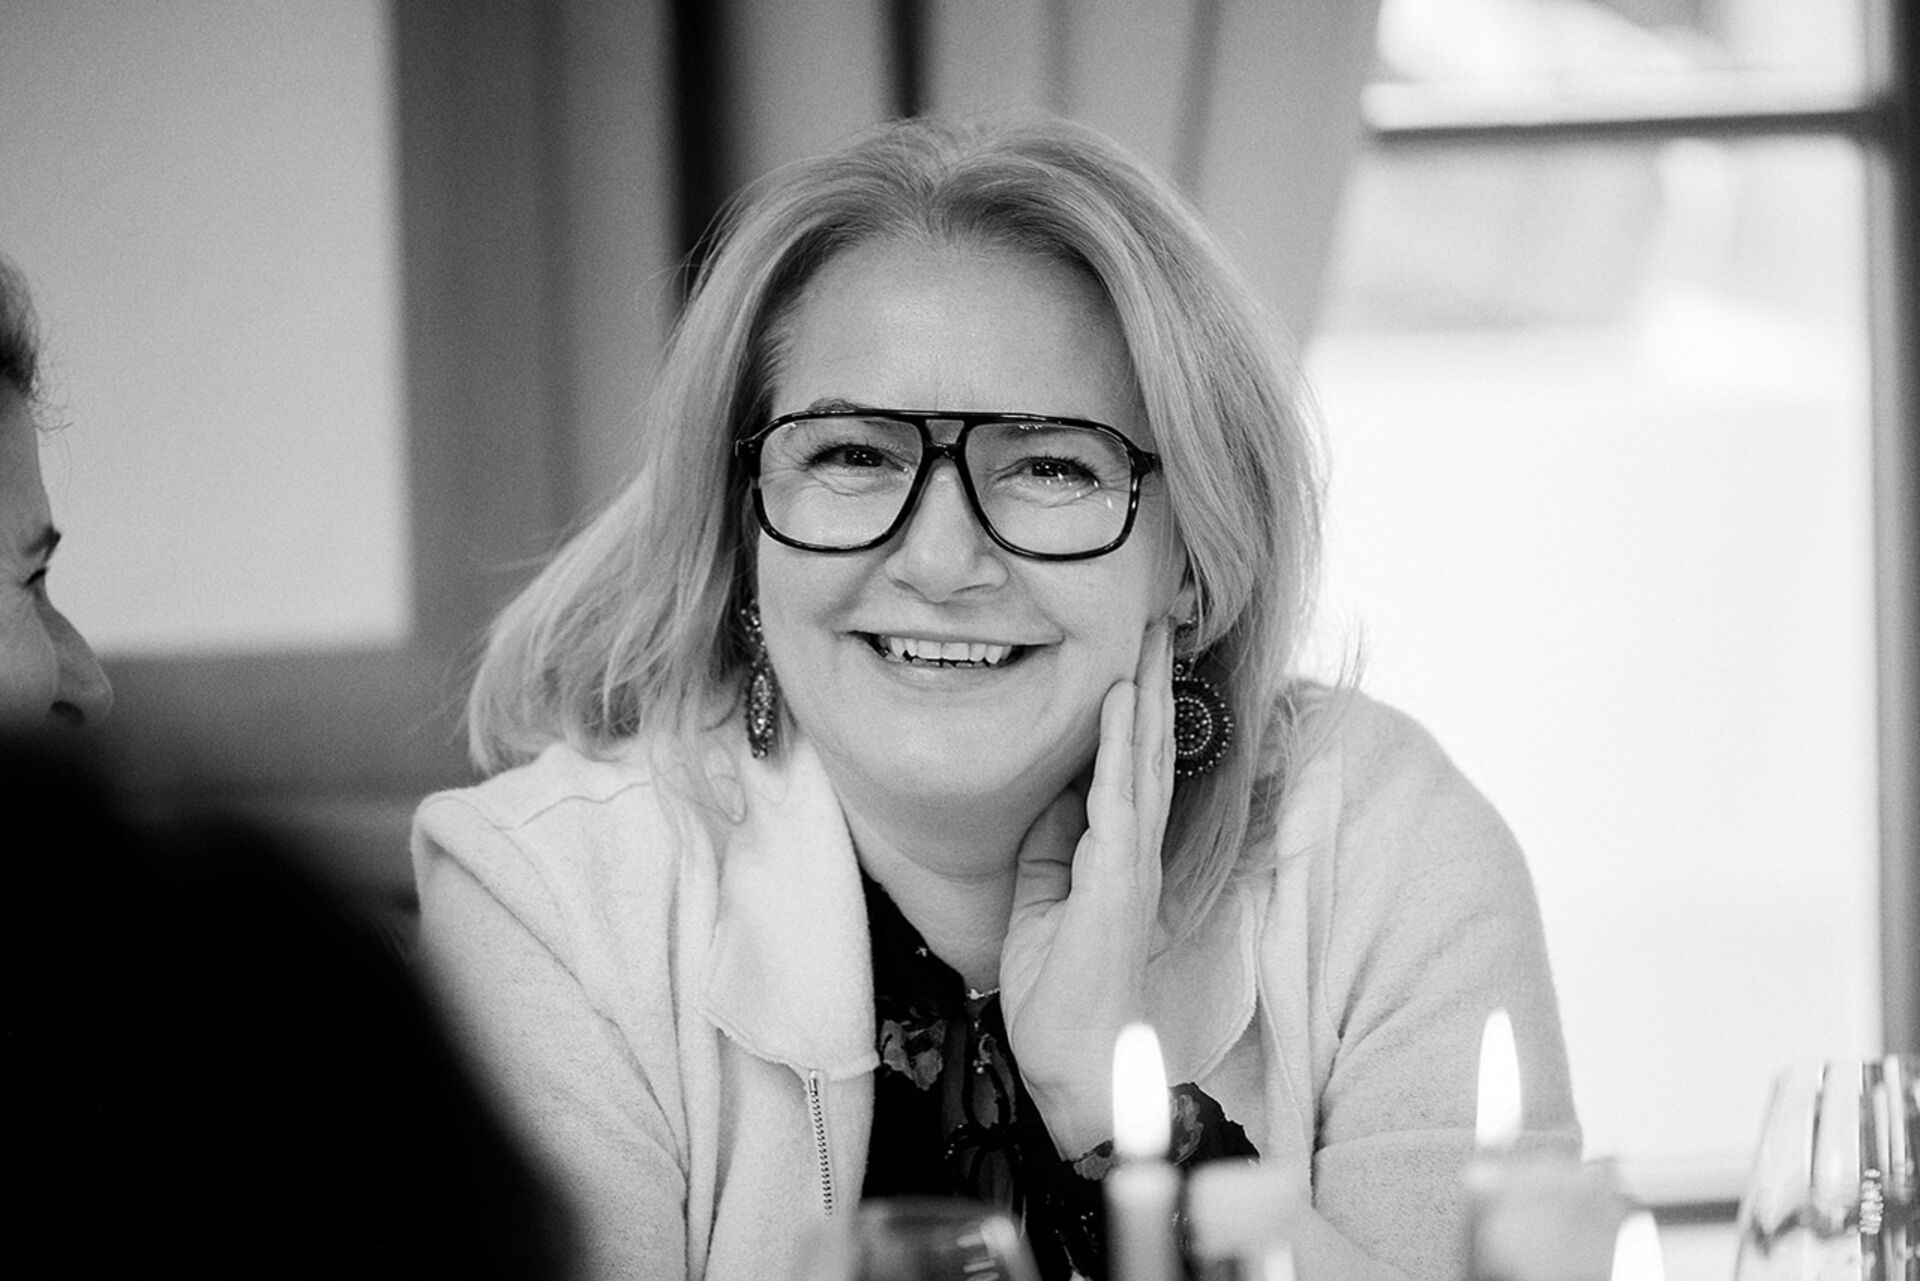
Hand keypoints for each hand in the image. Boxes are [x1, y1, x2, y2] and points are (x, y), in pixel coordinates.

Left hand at [999, 618, 1176, 1156]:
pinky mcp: (1114, 882)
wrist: (1076, 1063)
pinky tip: (1121, 704)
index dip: (1137, 708)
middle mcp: (1136, 851)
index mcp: (1118, 855)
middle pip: (1152, 750)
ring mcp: (1130, 864)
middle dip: (1153, 683)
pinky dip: (1120, 748)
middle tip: (1160, 619)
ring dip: (1147, 696)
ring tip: (1152, 637)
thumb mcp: (1042, 902)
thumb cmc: (1060, 993)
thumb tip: (1054, 796)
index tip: (1136, 651)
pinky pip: (1118, 801)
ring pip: (1146, 762)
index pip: (1134, 767)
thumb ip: (1052, 848)